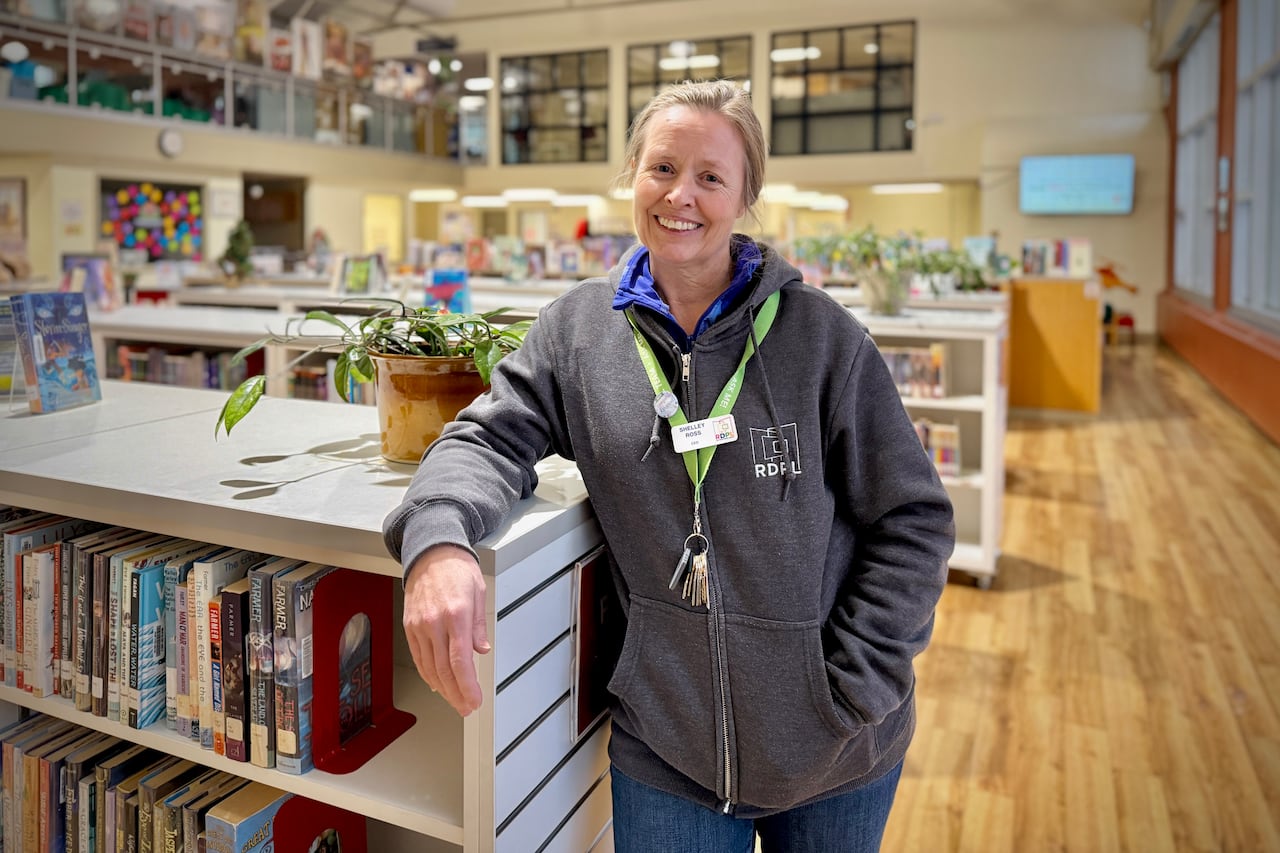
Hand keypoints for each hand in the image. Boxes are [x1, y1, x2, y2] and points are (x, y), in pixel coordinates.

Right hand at [403, 543, 490, 715]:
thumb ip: (479, 625)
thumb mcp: (478, 592)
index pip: (460, 661)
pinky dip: (428, 674)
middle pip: (444, 670)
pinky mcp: (409, 627)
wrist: (430, 553)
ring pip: (429, 667)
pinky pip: (418, 657)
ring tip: (456, 701)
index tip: (475, 700)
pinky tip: (437, 684)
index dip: (467, 686)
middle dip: (457, 694)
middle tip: (467, 707)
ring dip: (443, 689)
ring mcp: (419, 626)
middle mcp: (434, 622)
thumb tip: (481, 650)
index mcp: (455, 614)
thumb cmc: (456, 569)